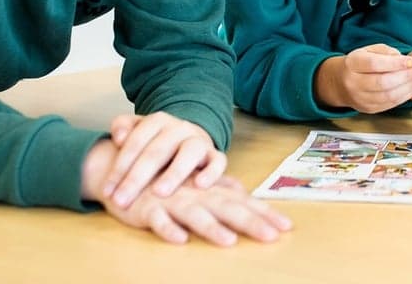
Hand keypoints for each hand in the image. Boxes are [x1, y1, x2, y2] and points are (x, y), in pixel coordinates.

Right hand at [102, 173, 292, 245]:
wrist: (124, 170)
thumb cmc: (166, 183)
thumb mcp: (196, 187)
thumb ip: (220, 189)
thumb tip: (243, 191)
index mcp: (210, 191)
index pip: (242, 203)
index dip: (264, 213)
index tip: (287, 227)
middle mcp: (196, 195)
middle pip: (227, 208)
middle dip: (250, 222)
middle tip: (272, 236)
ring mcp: (172, 202)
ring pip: (194, 215)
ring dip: (211, 228)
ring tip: (229, 241)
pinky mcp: (147, 210)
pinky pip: (158, 221)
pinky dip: (168, 229)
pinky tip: (180, 240)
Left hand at [103, 112, 225, 207]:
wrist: (187, 138)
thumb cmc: (155, 142)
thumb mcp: (137, 130)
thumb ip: (122, 126)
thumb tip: (118, 137)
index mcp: (157, 121)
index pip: (135, 142)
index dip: (119, 167)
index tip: (107, 192)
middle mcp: (179, 128)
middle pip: (157, 151)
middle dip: (137, 178)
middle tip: (122, 201)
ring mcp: (199, 140)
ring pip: (189, 153)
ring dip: (174, 173)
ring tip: (159, 193)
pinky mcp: (215, 155)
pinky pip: (218, 161)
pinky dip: (212, 172)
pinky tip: (200, 186)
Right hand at [314, 43, 411, 113]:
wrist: (340, 83)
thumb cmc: (358, 64)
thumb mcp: (368, 50)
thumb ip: (385, 52)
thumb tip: (402, 59)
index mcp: (352, 64)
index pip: (374, 64)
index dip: (395, 63)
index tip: (411, 61)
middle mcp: (353, 83)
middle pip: (383, 82)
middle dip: (405, 76)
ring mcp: (360, 99)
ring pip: (388, 96)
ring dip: (408, 87)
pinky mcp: (368, 109)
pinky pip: (390, 104)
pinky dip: (405, 96)